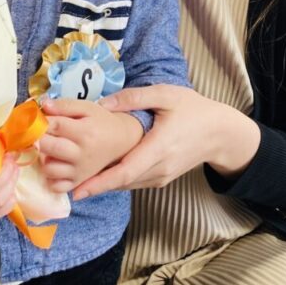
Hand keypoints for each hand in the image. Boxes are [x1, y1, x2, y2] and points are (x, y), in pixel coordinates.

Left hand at [38, 98, 143, 192]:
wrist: (122, 141)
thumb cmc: (101, 122)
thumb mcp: (87, 108)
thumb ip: (65, 105)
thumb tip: (43, 104)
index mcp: (84, 131)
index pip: (53, 125)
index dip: (40, 121)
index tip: (37, 118)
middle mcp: (81, 153)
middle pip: (47, 146)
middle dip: (36, 138)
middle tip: (38, 133)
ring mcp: (79, 170)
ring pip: (48, 168)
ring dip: (42, 158)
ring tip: (48, 149)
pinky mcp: (78, 182)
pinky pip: (56, 186)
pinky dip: (50, 178)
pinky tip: (54, 164)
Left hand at [71, 85, 260, 199]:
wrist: (221, 133)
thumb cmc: (194, 110)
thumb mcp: (167, 94)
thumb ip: (133, 97)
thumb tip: (102, 105)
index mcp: (159, 147)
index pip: (124, 172)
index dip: (99, 183)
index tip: (77, 190)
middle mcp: (159, 168)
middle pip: (121, 182)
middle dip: (93, 185)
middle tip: (64, 185)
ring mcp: (161, 176)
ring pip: (126, 184)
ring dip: (102, 185)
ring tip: (74, 182)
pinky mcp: (162, 179)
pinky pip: (134, 182)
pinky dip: (115, 182)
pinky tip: (98, 176)